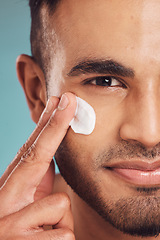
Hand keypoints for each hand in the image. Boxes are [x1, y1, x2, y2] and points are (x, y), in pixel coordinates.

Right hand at [0, 93, 76, 238]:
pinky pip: (64, 234)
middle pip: (35, 154)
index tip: (62, 100)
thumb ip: (39, 185)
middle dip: (54, 124)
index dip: (48, 124)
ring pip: (60, 206)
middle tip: (67, 98)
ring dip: (59, 222)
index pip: (32, 150)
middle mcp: (5, 200)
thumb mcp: (26, 207)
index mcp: (10, 189)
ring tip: (41, 235)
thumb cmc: (20, 231)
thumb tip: (53, 160)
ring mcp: (11, 223)